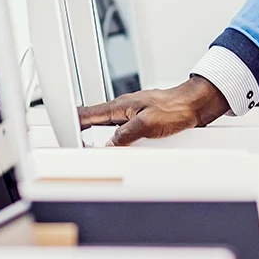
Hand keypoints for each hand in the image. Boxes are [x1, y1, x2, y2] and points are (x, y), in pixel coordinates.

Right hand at [76, 76, 227, 145]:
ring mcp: (133, 118)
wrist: (196, 105)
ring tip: (102, 153)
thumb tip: (109, 145)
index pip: (88, 115)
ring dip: (107, 143)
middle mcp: (124, 111)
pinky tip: (124, 151)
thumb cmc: (176, 108)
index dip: (72, 124)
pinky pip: (126, 136)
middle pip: (97, 126)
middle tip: (80, 149)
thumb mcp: (147, 123)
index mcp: (120, 106)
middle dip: (87, 137)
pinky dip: (122, 144)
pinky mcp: (144, 125)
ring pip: (112, 133)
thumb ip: (125, 134)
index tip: (62, 135)